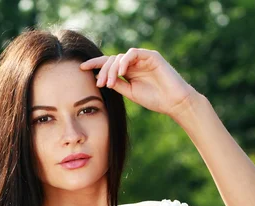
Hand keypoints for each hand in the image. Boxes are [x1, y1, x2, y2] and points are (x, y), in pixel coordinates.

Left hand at [80, 48, 200, 118]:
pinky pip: (133, 53)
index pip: (109, 64)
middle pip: (112, 60)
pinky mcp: (151, 56)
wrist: (173, 102)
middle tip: (100, 84)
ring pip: (120, 57)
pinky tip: (121, 73)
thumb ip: (118, 84)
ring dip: (112, 69)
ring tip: (109, 82)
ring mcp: (143, 58)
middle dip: (103, 71)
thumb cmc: (154, 100)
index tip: (81, 68)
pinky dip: (124, 61)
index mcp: (129, 72)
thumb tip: (101, 79)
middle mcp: (134, 63)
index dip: (95, 65)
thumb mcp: (130, 93)